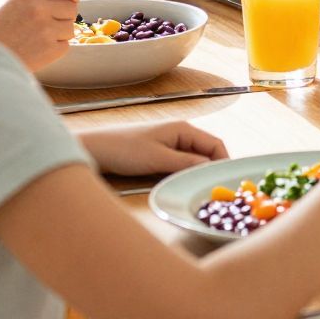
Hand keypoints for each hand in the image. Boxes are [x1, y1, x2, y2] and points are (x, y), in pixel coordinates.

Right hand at [0, 0, 79, 71]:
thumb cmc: (2, 29)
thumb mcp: (18, 2)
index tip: (68, 1)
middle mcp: (39, 8)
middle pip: (73, 8)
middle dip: (63, 16)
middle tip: (42, 25)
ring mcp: (46, 29)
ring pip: (71, 27)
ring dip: (59, 33)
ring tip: (36, 37)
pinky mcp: (50, 49)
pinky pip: (66, 45)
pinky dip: (55, 48)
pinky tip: (36, 49)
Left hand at [81, 121, 227, 177]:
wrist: (93, 150)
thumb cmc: (123, 150)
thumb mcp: (158, 158)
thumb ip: (186, 163)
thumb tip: (211, 168)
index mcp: (183, 129)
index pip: (215, 144)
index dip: (223, 161)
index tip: (226, 181)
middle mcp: (179, 133)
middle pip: (206, 152)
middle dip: (211, 168)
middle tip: (215, 189)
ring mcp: (168, 143)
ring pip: (192, 159)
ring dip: (196, 172)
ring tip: (199, 189)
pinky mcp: (158, 153)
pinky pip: (179, 163)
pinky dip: (184, 173)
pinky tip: (182, 184)